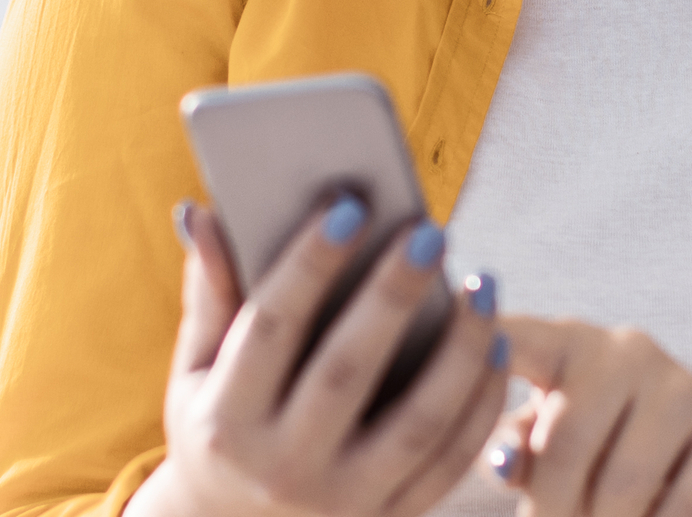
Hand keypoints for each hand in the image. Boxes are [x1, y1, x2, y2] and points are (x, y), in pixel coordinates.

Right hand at [129, 197, 511, 516]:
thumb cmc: (220, 427)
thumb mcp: (195, 373)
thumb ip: (210, 294)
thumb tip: (204, 212)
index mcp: (225, 424)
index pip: (269, 329)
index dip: (308, 265)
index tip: (349, 205)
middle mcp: (281, 469)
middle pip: (348, 370)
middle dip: (392, 296)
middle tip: (429, 233)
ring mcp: (342, 502)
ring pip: (417, 421)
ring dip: (459, 350)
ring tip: (482, 284)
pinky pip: (448, 461)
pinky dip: (479, 404)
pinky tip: (496, 346)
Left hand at [488, 316, 691, 516]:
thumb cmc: (608, 455)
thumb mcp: (550, 448)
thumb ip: (512, 451)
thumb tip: (503, 461)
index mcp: (567, 346)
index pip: (515, 338)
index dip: (481, 338)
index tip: (460, 341)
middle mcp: (626, 351)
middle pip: (563, 443)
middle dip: (551, 510)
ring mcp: (683, 387)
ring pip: (620, 486)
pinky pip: (678, 507)